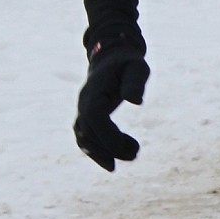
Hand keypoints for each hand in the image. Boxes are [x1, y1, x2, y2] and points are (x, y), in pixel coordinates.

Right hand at [74, 41, 149, 170]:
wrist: (113, 58)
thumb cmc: (128, 63)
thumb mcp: (137, 68)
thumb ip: (135, 82)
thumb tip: (136, 101)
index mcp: (94, 91)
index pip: (94, 117)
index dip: (108, 136)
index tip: (130, 148)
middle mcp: (84, 102)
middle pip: (87, 131)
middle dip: (109, 148)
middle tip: (135, 154)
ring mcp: (82, 110)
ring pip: (83, 138)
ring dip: (102, 153)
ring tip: (132, 155)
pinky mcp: (86, 117)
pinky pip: (85, 138)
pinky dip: (96, 152)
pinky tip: (114, 160)